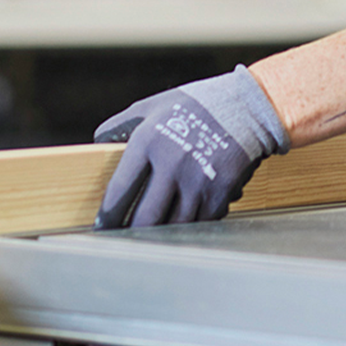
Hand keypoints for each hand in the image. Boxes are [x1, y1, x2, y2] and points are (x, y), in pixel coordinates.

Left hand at [93, 65, 289, 228]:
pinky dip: (190, 225)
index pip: (119, 190)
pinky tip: (183, 222)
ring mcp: (198, 181)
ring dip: (160, 235)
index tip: (102, 226)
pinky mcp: (220, 192)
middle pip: (144, 218)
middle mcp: (172, 164)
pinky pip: (199, 221)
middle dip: (130, 234)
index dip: (108, 215)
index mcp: (148, 141)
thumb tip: (98, 140)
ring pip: (172, 226)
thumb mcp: (153, 106)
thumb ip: (122, 123)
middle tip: (123, 240)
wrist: (247, 107)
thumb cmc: (195, 104)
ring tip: (150, 239)